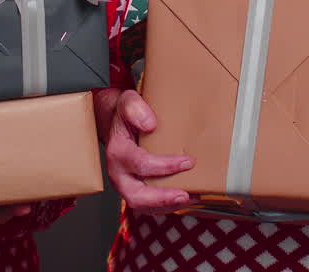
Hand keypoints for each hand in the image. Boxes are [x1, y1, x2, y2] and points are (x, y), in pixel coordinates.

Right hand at [104, 89, 193, 214]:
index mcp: (117, 153)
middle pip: (136, 196)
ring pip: (143, 206)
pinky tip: (186, 197)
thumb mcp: (128, 102)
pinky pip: (149, 206)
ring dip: (167, 205)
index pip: (141, 165)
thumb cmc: (125, 114)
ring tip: (191, 198)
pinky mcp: (134, 190)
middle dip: (162, 198)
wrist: (116, 123)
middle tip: (185, 195)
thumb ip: (135, 108)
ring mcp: (125, 185)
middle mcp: (118, 174)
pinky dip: (166, 205)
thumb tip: (150, 125)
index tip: (188, 161)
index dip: (165, 166)